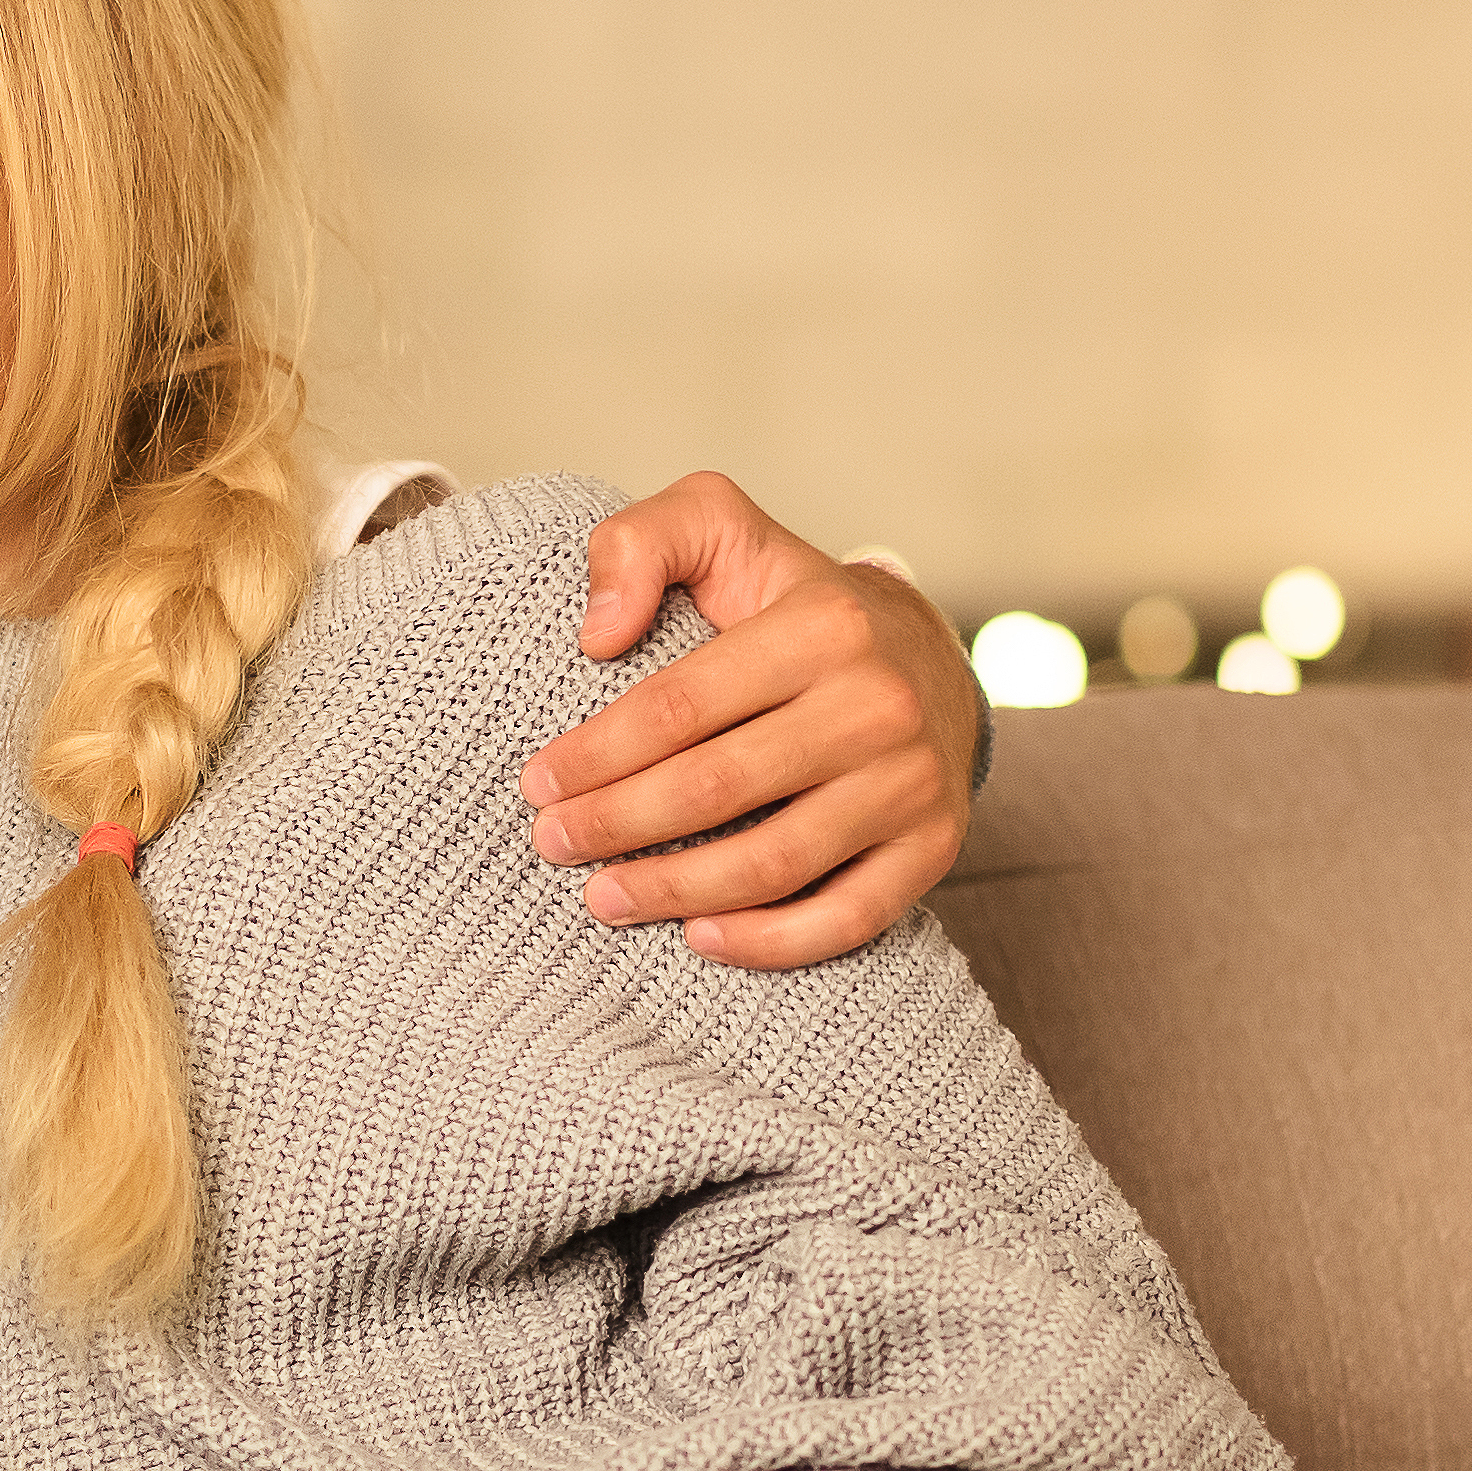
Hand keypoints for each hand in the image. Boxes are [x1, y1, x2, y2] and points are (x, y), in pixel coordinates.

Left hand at [526, 472, 983, 967]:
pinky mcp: (933, 846)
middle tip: (553, 844)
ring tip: (602, 896)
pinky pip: (846, 918)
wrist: (927, 656)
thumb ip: (641, 544)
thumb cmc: (795, 602)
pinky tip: (699, 936)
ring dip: (674, 892)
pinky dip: (768, 943)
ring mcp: (912, 782)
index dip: (597, 754)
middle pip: (717, 787)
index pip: (680, 706)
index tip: (538, 785)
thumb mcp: (719, 527)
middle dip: (616, 824)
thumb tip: (596, 635)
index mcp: (821, 626)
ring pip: (773, 863)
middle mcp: (877, 704)